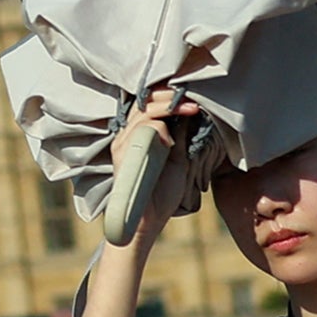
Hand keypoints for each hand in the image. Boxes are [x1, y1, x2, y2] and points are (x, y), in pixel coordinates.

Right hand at [112, 86, 202, 253]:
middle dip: (170, 95)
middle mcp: (127, 135)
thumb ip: (180, 137)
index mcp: (139, 135)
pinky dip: (159, 128)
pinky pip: (140, 130)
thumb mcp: (178, 160)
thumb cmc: (161, 193)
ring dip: (169, 107)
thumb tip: (190, 114)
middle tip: (192, 100)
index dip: (170, 96)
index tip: (193, 99)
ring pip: (143, 111)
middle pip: (145, 101)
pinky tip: (173, 137)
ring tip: (191, 109)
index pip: (150, 104)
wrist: (148, 221)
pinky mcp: (123, 154)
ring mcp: (123, 143)